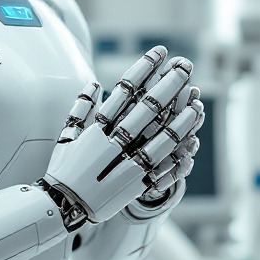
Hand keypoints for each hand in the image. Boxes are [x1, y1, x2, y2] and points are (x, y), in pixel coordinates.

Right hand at [43, 46, 202, 226]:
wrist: (62, 207)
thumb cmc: (64, 169)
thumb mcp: (66, 135)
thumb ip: (80, 109)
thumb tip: (94, 83)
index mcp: (95, 130)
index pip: (123, 91)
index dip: (144, 69)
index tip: (160, 52)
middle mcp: (111, 146)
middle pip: (145, 110)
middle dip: (168, 85)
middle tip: (186, 66)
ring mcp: (125, 167)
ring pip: (159, 139)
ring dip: (180, 120)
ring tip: (197, 102)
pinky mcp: (134, 188)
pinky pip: (161, 171)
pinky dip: (177, 157)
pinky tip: (192, 142)